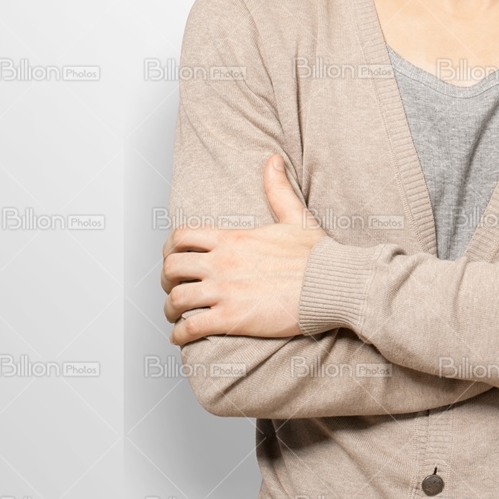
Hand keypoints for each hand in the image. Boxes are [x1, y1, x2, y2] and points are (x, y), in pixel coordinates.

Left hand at [162, 155, 325, 344]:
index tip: (174, 260)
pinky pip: (190, 327)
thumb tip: (273, 161)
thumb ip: (278, 190)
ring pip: (176, 299)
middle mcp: (222, 262)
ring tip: (177, 317)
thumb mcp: (295, 217)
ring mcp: (225, 290)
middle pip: (171, 268)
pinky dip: (180, 334)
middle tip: (174, 289)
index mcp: (232, 239)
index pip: (181, 237)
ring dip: (171, 310)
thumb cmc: (317, 257)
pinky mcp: (231, 318)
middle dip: (167, 281)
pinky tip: (183, 337)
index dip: (170, 250)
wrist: (332, 285)